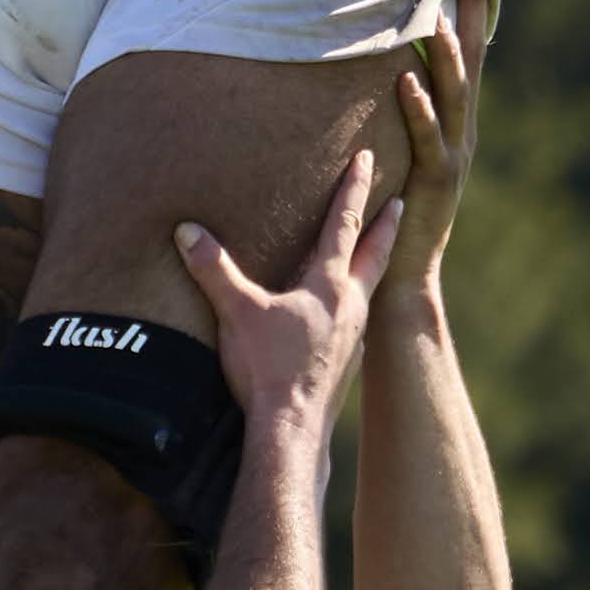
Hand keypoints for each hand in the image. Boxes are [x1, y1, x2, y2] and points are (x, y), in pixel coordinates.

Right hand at [174, 152, 403, 439]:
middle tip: (403, 199)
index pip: (346, 222)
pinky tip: (347, 317)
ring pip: (370, 288)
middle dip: (387, 222)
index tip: (368, 158)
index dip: (354, 187)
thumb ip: (213, 270)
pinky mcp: (346, 365)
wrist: (292, 431)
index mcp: (330, 284)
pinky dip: (356, 306)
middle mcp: (351, 306)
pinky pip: (356, 323)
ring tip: (375, 253)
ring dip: (375, 264)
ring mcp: (353, 337)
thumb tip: (187, 231)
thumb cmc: (269, 369)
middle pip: (376, 252)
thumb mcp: (237, 312)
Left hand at [381, 15, 481, 304]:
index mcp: (456, 126)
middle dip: (470, 20)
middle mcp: (462, 136)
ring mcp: (454, 158)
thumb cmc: (395, 217)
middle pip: (472, 66)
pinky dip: (419, 107)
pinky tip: (406, 79)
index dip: (469, 17)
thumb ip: (399, 123)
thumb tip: (379, 75)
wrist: (406, 280)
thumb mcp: (402, 160)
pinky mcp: (436, 182)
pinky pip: (428, 138)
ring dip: (448, 54)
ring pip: (456, 96)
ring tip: (436, 15)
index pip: (467, 60)